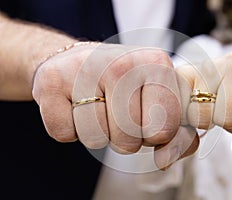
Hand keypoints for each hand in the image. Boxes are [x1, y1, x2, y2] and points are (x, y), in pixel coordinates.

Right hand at [33, 42, 189, 168]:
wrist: (82, 60)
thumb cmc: (127, 86)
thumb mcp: (161, 103)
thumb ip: (177, 136)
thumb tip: (164, 161)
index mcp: (157, 64)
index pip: (162, 130)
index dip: (154, 135)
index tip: (147, 117)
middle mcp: (122, 63)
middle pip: (128, 140)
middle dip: (125, 138)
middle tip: (118, 111)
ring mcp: (84, 70)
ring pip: (95, 140)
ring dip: (98, 133)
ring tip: (98, 106)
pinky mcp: (51, 82)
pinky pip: (65, 134)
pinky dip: (71, 129)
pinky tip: (76, 105)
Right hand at [176, 51, 231, 154]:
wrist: (213, 82)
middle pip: (227, 119)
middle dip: (223, 120)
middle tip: (222, 106)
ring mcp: (208, 63)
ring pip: (202, 117)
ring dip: (202, 119)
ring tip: (207, 103)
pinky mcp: (181, 72)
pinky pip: (181, 111)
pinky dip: (183, 116)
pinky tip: (189, 102)